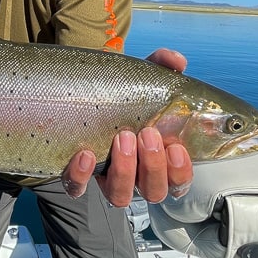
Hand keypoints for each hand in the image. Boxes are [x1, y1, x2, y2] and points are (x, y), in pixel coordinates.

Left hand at [61, 48, 194, 206]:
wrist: (77, 95)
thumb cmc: (119, 94)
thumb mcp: (140, 78)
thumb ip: (161, 66)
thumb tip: (177, 60)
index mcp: (156, 158)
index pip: (178, 181)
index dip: (180, 172)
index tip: (176, 147)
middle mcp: (134, 175)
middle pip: (153, 191)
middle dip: (153, 165)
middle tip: (146, 133)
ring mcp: (105, 178)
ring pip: (120, 196)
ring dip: (125, 171)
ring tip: (122, 137)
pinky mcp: (77, 177)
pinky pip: (78, 188)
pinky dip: (82, 175)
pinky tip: (85, 154)